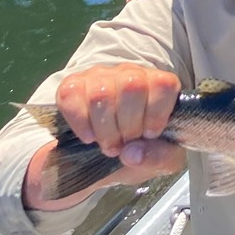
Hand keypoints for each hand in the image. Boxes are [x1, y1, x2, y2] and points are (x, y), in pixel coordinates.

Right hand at [24, 64, 185, 209]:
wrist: (109, 160)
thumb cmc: (143, 150)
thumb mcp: (164, 160)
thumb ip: (160, 157)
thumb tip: (132, 153)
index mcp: (162, 86)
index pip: (163, 83)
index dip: (156, 113)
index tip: (150, 134)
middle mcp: (132, 74)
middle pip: (131, 87)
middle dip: (128, 125)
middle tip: (126, 143)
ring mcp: (101, 76)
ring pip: (101, 92)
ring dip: (104, 128)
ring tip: (109, 144)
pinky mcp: (73, 84)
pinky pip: (71, 94)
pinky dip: (80, 121)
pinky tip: (89, 136)